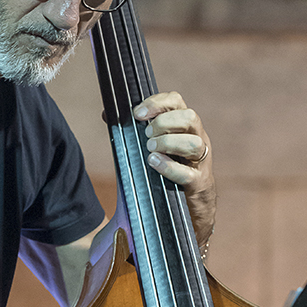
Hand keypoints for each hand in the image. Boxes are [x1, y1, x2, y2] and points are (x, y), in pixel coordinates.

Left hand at [132, 91, 214, 243]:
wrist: (189, 204)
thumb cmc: (167, 167)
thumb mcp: (153, 145)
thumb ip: (133, 130)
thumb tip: (106, 115)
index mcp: (184, 125)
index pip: (176, 101)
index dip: (157, 103)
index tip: (137, 113)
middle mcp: (197, 138)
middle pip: (190, 117)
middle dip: (163, 123)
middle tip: (146, 135)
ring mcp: (200, 161)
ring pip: (194, 143)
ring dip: (168, 143)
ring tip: (150, 150)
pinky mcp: (198, 182)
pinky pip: (188, 173)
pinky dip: (169, 167)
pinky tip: (154, 163)